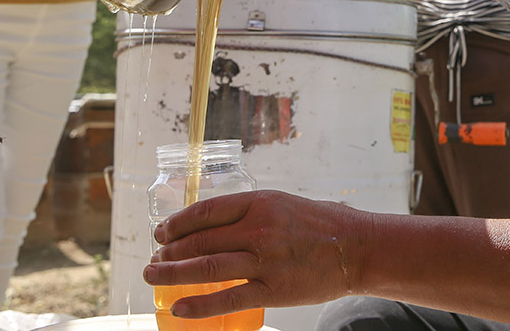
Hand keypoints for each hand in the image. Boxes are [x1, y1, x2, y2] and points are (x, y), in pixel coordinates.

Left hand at [142, 190, 367, 318]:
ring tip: (152, 277)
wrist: (356, 248)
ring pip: (206, 267)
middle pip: (200, 241)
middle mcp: (259, 229)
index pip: (206, 211)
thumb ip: (250, 212)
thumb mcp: (282, 203)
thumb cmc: (321, 224)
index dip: (178, 223)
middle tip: (153, 259)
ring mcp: (265, 260)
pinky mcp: (273, 289)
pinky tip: (179, 307)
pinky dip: (200, 304)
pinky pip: (228, 297)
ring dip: (172, 273)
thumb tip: (211, 223)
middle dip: (169, 251)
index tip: (162, 233)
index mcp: (260, 202)